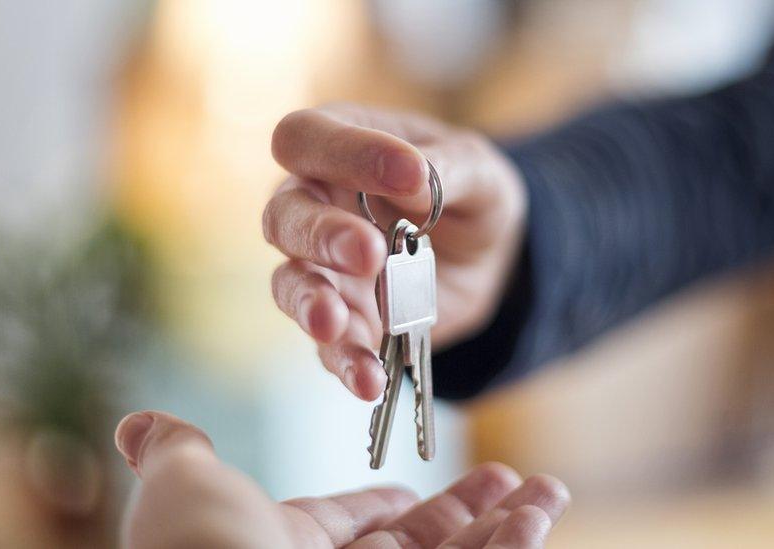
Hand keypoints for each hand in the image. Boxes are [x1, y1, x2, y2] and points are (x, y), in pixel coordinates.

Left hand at [116, 411, 568, 547]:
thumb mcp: (186, 490)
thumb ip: (180, 454)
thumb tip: (139, 425)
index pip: (352, 527)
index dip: (388, 506)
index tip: (414, 489)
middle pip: (421, 543)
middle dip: (469, 507)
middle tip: (509, 475)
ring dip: (509, 523)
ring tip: (549, 489)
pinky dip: (512, 545)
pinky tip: (540, 514)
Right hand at [264, 104, 526, 400]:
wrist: (489, 258)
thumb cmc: (471, 194)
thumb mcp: (479, 172)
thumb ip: (447, 169)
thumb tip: (413, 177)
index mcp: (339, 147)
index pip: (306, 138)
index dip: (344, 153)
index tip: (408, 174)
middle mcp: (315, 205)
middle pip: (284, 215)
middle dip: (321, 235)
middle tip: (368, 253)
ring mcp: (320, 269)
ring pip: (289, 283)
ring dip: (311, 303)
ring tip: (335, 323)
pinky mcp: (341, 323)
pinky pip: (327, 346)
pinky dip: (346, 363)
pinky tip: (368, 381)